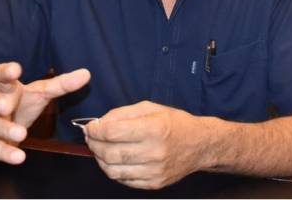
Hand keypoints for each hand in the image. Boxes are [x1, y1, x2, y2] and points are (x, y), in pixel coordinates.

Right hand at [0, 62, 89, 163]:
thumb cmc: (20, 104)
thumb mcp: (40, 93)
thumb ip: (61, 84)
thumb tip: (86, 73)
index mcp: (5, 88)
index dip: (5, 72)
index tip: (15, 70)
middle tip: (6, 106)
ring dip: (3, 129)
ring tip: (20, 134)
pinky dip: (5, 153)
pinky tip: (19, 156)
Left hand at [84, 101, 207, 189]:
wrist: (201, 145)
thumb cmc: (175, 123)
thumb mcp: (151, 108)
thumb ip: (123, 113)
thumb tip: (99, 123)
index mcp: (153, 128)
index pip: (112, 132)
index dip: (95, 129)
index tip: (89, 127)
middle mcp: (154, 152)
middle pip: (109, 153)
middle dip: (93, 144)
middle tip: (91, 138)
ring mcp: (154, 171)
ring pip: (113, 170)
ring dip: (100, 159)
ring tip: (99, 149)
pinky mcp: (154, 184)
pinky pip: (124, 180)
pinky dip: (113, 170)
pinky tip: (114, 160)